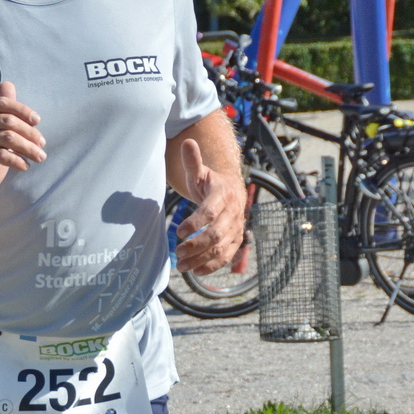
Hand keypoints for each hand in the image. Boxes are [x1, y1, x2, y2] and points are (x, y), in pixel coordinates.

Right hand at [0, 79, 44, 208]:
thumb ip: (3, 111)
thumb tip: (8, 84)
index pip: (2, 104)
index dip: (22, 110)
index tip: (37, 121)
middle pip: (7, 121)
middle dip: (29, 133)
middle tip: (42, 145)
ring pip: (7, 138)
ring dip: (28, 148)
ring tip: (40, 158)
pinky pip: (1, 155)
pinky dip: (17, 160)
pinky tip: (25, 166)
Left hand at [174, 137, 246, 273]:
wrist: (231, 190)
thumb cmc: (209, 181)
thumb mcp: (199, 171)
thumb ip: (193, 160)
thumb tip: (187, 142)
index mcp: (223, 194)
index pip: (210, 211)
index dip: (195, 223)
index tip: (179, 232)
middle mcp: (233, 213)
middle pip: (216, 234)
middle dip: (196, 245)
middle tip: (177, 252)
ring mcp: (236, 228)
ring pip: (221, 248)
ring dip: (200, 259)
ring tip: (181, 265)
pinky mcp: (236, 241)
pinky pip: (226, 256)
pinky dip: (212, 266)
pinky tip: (196, 271)